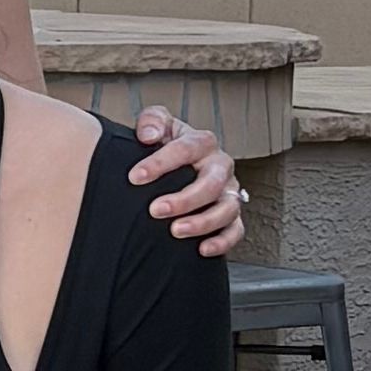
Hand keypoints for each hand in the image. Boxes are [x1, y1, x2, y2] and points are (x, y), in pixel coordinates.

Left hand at [128, 102, 248, 258]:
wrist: (174, 168)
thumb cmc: (163, 147)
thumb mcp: (156, 126)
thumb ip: (151, 121)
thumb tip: (149, 135)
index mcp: (202, 143)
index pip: (186, 149)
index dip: (161, 163)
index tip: (135, 177)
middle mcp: (220, 166)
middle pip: (211, 183)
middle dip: (184, 199)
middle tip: (155, 209)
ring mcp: (228, 192)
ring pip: (227, 208)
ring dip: (202, 222)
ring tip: (175, 230)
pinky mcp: (231, 216)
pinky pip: (235, 230)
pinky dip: (222, 241)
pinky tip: (202, 248)